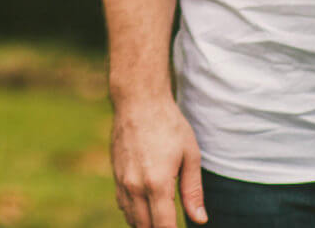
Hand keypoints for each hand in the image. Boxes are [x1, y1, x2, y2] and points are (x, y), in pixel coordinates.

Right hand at [111, 94, 205, 226]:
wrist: (137, 100)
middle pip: (145, 227)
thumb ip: (193, 191)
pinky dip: (135, 213)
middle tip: (173, 222)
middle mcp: (135, 186)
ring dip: (146, 224)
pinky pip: (123, 205)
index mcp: (157, 183)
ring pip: (131, 219)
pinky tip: (148, 207)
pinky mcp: (115, 174)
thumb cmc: (168, 124)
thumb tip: (199, 219)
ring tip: (162, 218)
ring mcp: (121, 181)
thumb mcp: (190, 155)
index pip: (163, 227)